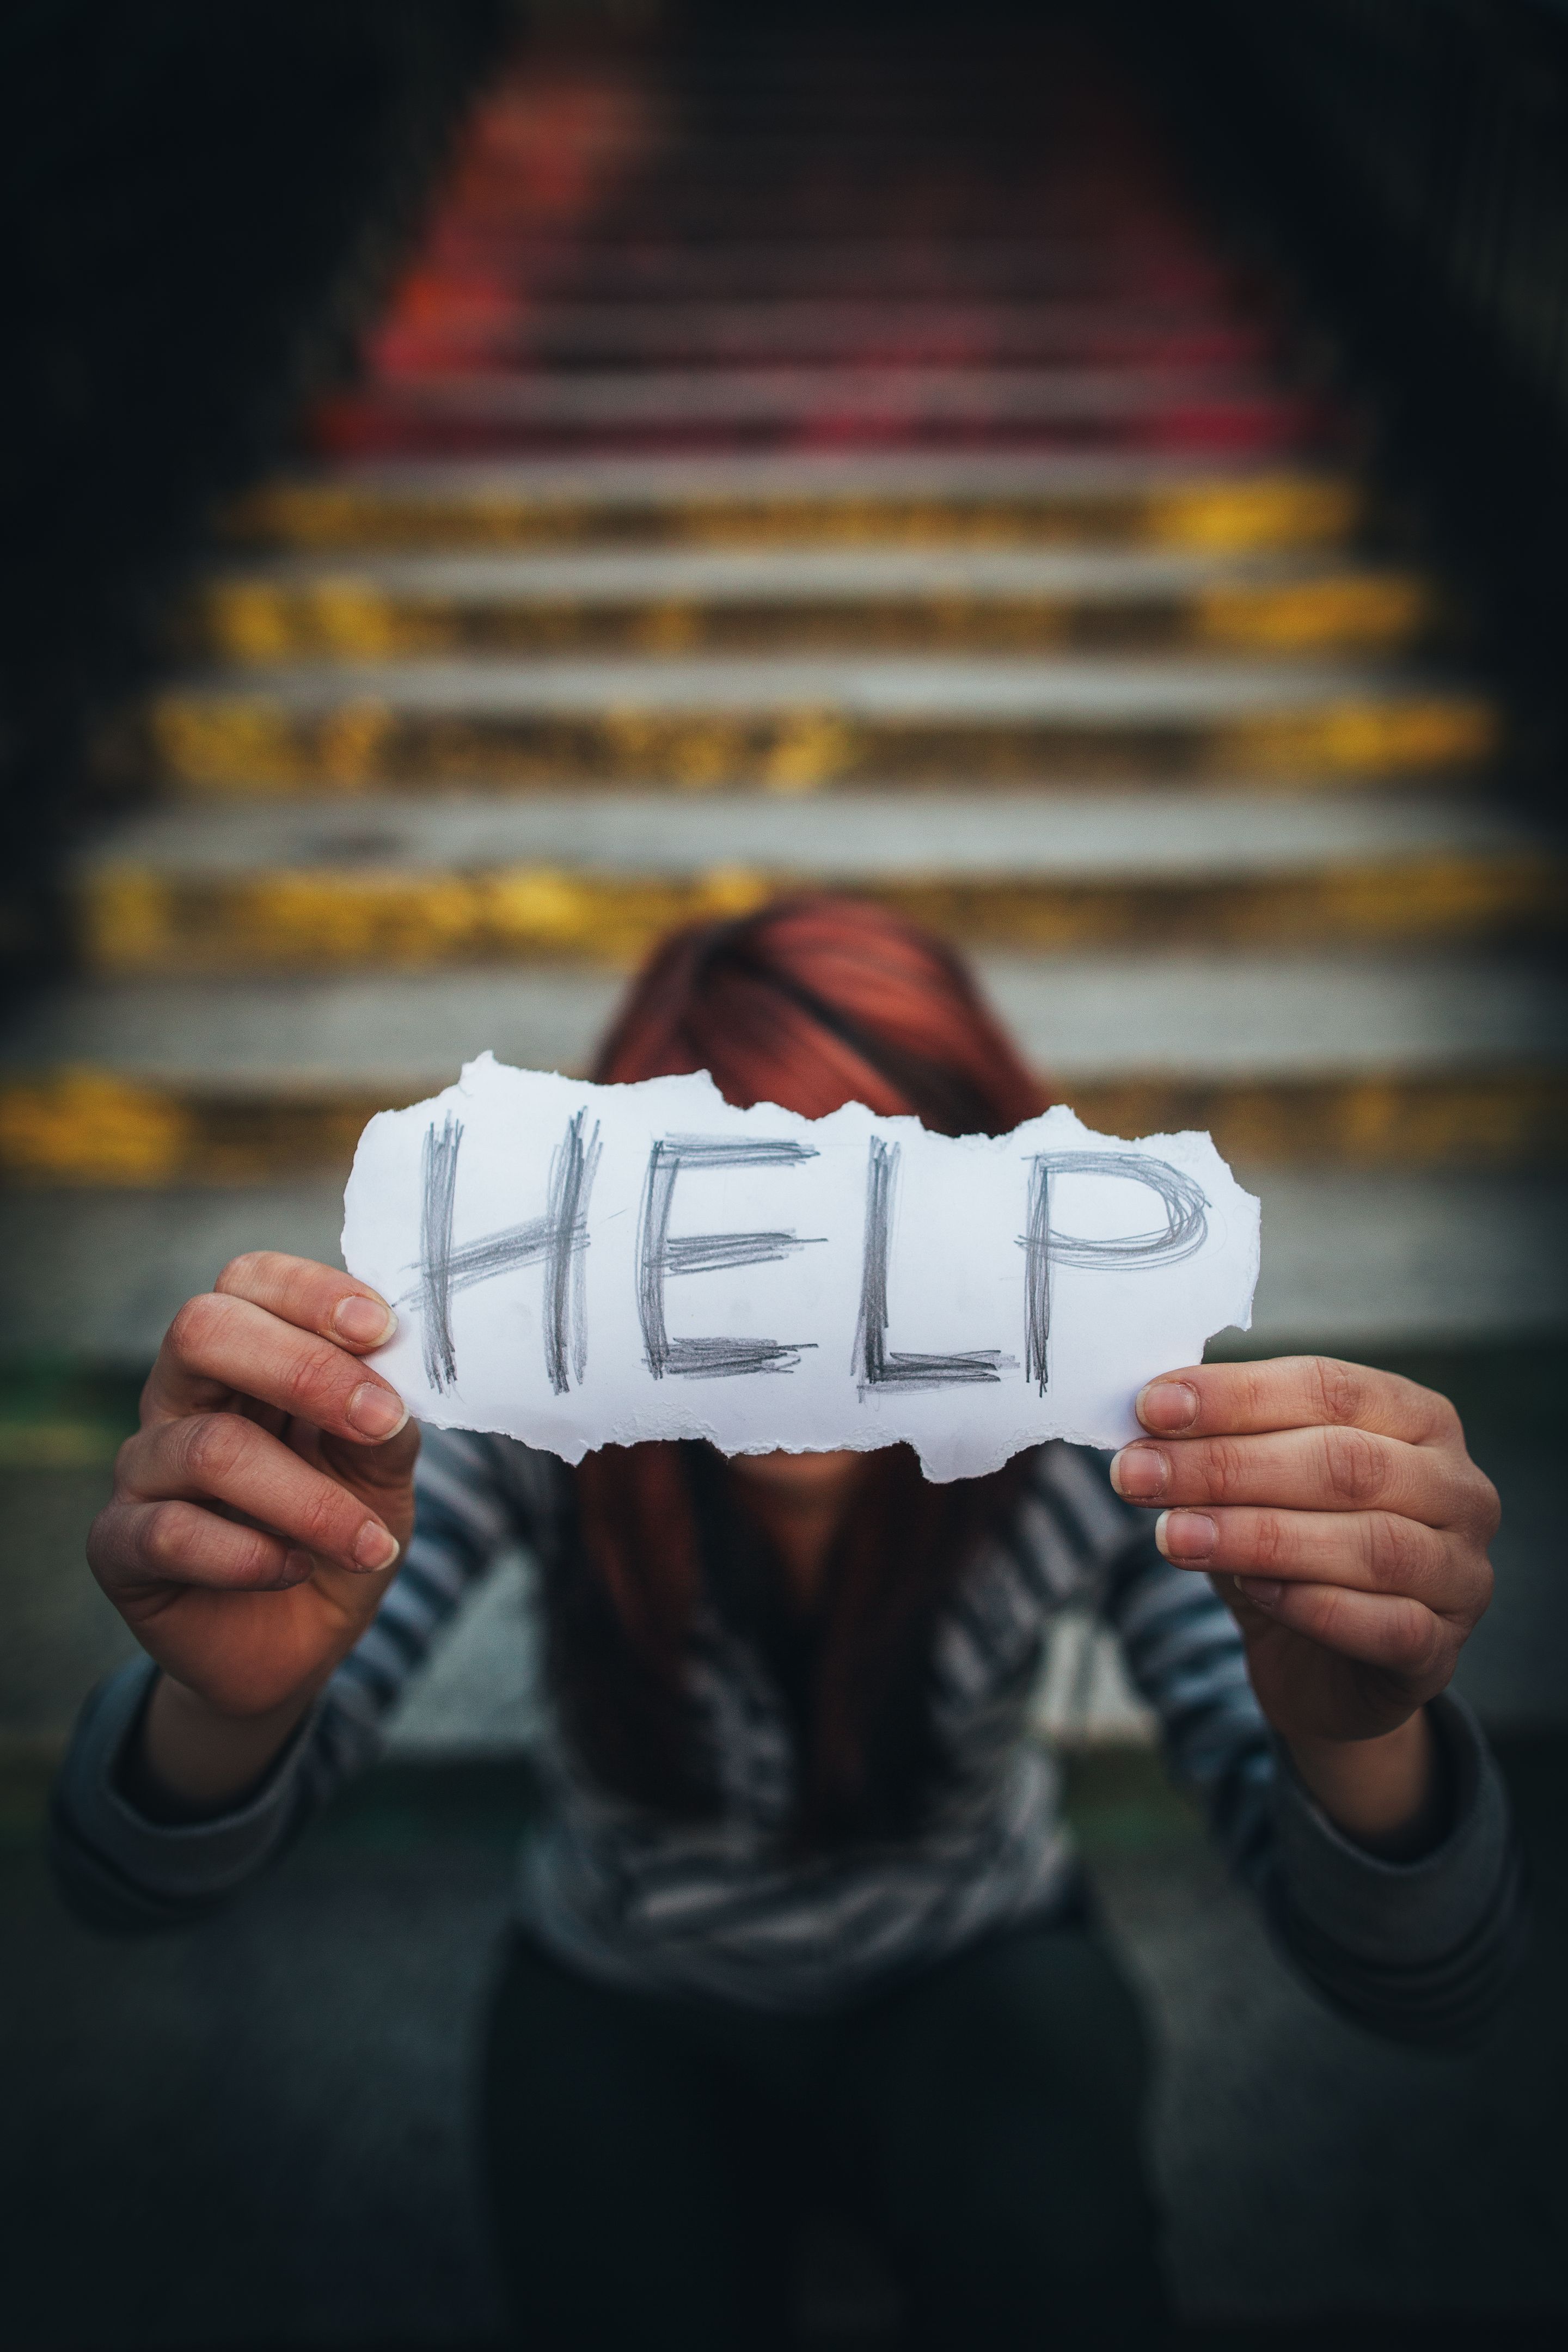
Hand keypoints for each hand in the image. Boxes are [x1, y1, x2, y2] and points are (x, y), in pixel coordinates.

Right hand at [88, 1254, 417, 1736]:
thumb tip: (399, 1373)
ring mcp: (142, 1469)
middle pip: (203, 1329)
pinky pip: (172, 1533)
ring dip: (309, 1499)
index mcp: (242, 1359)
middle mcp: (180, 1399)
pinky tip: (296, 1571)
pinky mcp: (118, 1545)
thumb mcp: (382, 1470)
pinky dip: (251, 1556)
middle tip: (379, 1420)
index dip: (312, 1293)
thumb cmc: (338, 1532)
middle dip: (303, 1368)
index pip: (250, 1281)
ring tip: (371, 1542)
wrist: (300, 1643)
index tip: (383, 1331)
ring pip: (210, 1448)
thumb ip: (388, 1415)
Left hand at [1109, 1357, 1497, 1847]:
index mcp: (1417, 1418)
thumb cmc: (1290, 1551)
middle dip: (1229, 1465)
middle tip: (1137, 1474)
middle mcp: (1458, 1488)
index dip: (1237, 1396)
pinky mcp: (1442, 1650)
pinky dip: (1315, 1606)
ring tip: (1172, 1536)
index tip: (1150, 1408)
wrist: (1324, 1672)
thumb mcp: (1254, 1484)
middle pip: (1345, 1463)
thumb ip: (1221, 1442)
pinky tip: (1253, 1591)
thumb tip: (1150, 1410)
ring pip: (1370, 1544)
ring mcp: (1462, 1571)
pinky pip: (1388, 1625)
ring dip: (1257, 1536)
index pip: (1330, 1388)